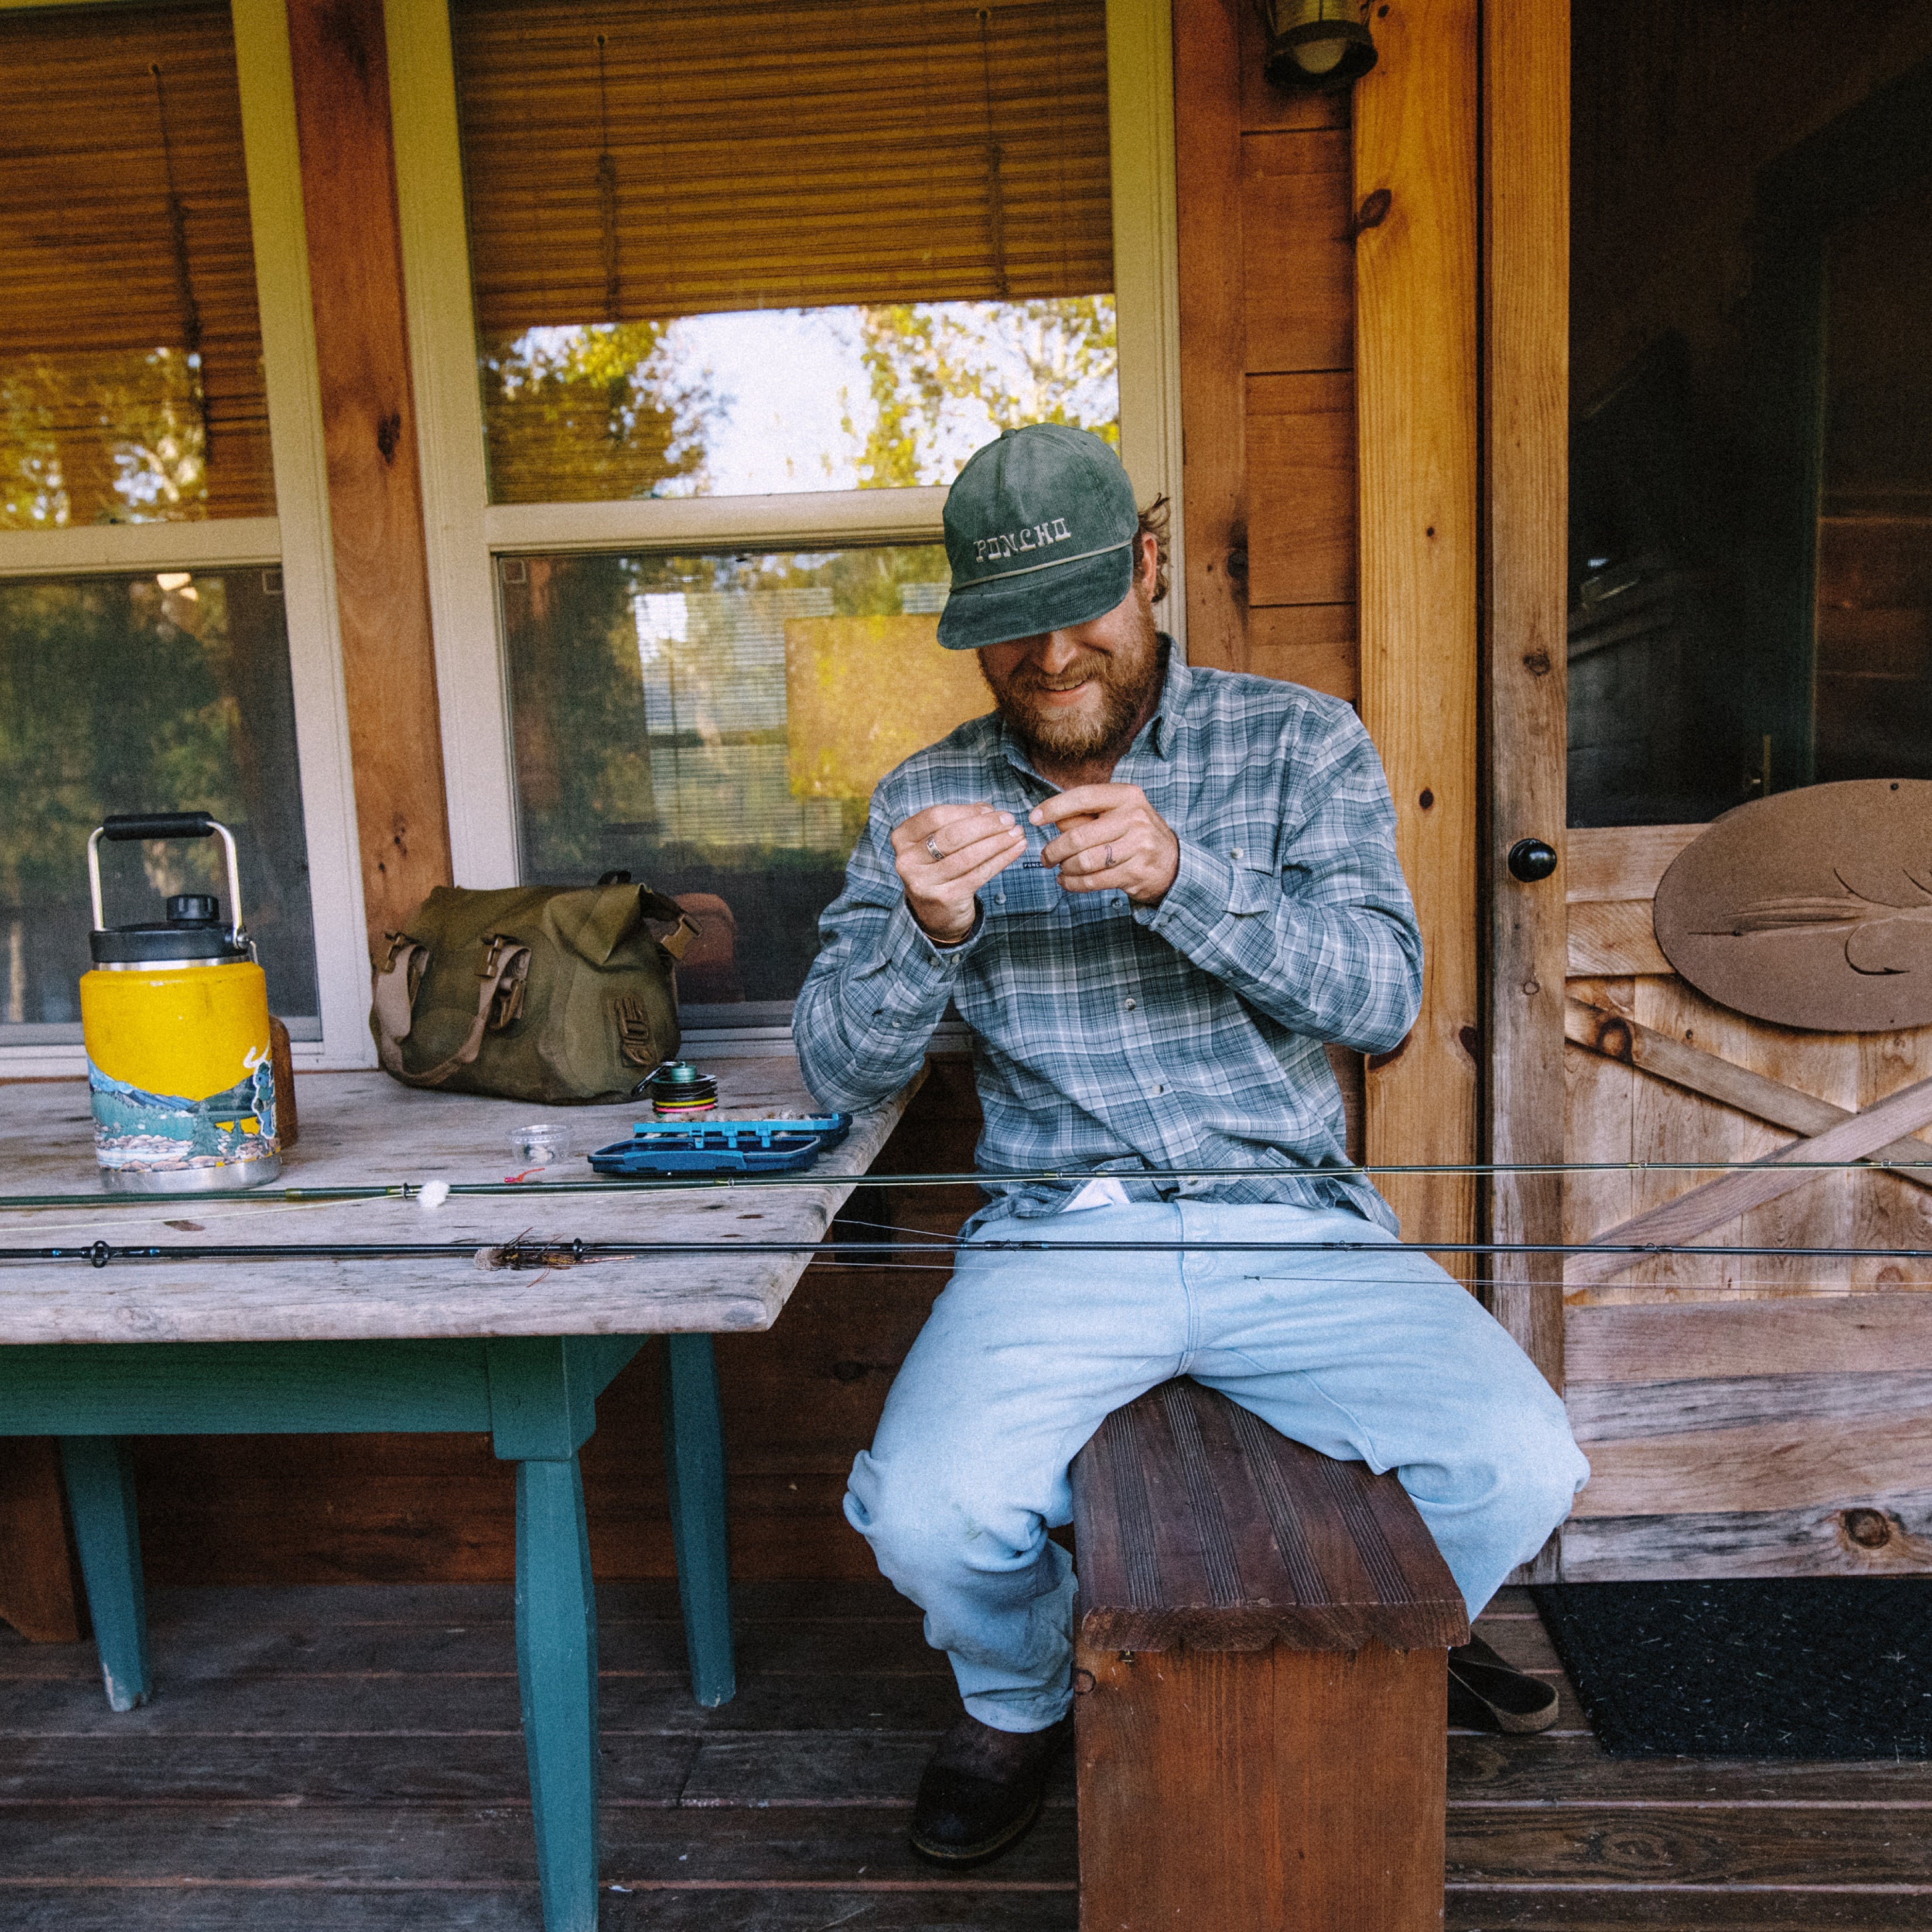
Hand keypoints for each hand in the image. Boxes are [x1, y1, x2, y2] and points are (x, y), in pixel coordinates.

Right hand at [893, 802, 1026, 941]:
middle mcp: (908, 861)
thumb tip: (986, 809)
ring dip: (998, 842)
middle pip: (952, 836)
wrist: (933, 914)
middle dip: (986, 826)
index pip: (935, 816)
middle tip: (1009, 820)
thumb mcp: (937, 843)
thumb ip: (957, 822)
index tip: (991, 810)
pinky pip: (979, 874)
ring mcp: (924, 882)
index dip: (966, 811)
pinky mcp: (944, 898)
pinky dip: (1001, 860)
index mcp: (903, 839)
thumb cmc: (939, 869)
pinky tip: (1015, 850)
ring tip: (1018, 834)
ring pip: (968, 856)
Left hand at [1031, 784, 1179, 905]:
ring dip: (1065, 868)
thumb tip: (1050, 817)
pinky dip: (1074, 884)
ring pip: (1084, 861)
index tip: (1033, 818)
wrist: (1172, 863)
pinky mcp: (1136, 872)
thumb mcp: (1116, 814)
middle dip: (1054, 849)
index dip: (1054, 807)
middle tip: (1045, 857)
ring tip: (1060, 869)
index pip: (1083, 797)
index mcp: (1127, 796)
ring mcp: (1138, 846)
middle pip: (1078, 836)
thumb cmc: (1134, 834)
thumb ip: (1084, 815)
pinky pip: (1094, 880)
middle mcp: (1134, 818)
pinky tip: (1067, 882)